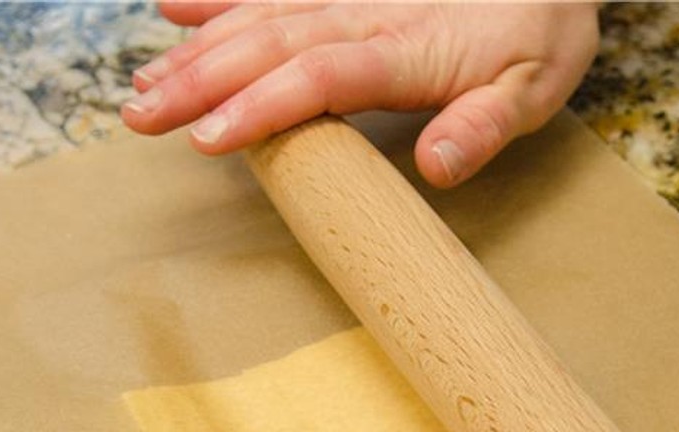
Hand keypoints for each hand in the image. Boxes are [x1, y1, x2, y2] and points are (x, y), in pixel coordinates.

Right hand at [120, 2, 598, 185]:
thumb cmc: (539, 32)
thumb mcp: (533, 88)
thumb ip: (482, 127)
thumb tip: (437, 168)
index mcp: (406, 49)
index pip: (319, 78)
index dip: (261, 107)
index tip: (207, 138)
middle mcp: (364, 14)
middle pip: (269, 46)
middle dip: (199, 81)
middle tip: (138, 117)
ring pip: (258, 16)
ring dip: (197, 49)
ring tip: (142, 82)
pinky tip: (173, 8)